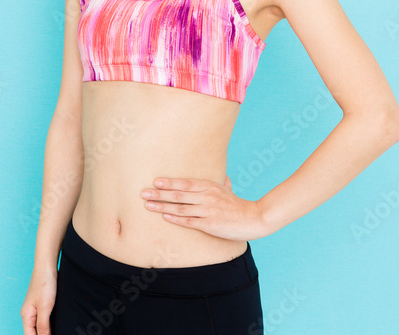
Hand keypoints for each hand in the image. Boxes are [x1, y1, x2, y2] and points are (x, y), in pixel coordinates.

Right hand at [20, 265, 56, 334]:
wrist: (47, 266)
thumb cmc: (44, 284)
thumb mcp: (44, 308)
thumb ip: (43, 326)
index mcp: (26, 316)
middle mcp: (29, 313)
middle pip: (34, 332)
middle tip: (55, 334)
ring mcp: (36, 309)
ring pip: (40, 327)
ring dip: (46, 332)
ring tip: (56, 332)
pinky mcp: (43, 304)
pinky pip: (45, 320)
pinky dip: (50, 325)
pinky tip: (56, 327)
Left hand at [140, 175, 267, 240]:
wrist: (254, 218)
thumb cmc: (238, 205)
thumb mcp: (228, 189)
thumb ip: (220, 181)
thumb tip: (219, 174)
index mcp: (210, 186)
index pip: (185, 182)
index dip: (169, 182)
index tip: (155, 181)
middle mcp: (207, 196)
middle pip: (179, 194)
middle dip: (159, 193)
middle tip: (143, 193)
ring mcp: (208, 210)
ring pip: (180, 208)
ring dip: (162, 206)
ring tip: (148, 205)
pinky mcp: (210, 224)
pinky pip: (189, 221)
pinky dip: (175, 218)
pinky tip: (165, 216)